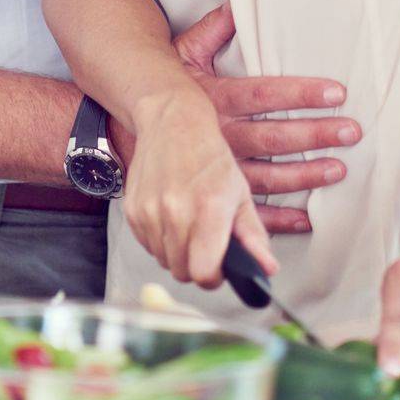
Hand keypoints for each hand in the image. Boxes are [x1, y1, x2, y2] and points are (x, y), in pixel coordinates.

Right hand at [124, 86, 277, 287]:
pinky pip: (147, 246)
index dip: (214, 277)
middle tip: (204, 242)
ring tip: (187, 223)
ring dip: (176, 252)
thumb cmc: (209, 157)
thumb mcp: (240, 192)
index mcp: (209, 209)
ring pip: (164, 261)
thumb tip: (267, 269)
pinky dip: (159, 240)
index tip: (218, 267)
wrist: (172, 122)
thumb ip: (253, 236)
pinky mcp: (132, 211)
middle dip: (196, 265)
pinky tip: (169, 216)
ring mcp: (150, 212)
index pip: (204, 273)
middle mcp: (176, 212)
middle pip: (183, 272)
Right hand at [177, 2, 360, 234]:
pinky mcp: (213, 197)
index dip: (301, 93)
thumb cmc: (168, 90)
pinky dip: (278, 219)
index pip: (264, 94)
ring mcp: (217, 172)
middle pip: (273, 138)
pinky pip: (248, 212)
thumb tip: (235, 2)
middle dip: (315, 134)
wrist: (131, 130)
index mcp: (216, 99)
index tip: (336, 92)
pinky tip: (306, 217)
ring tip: (338, 169)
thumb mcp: (185, 53)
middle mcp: (219, 137)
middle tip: (350, 131)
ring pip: (267, 177)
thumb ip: (213, 29)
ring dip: (305, 175)